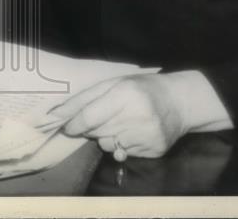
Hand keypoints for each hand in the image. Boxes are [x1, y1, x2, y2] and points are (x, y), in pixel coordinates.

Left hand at [49, 73, 189, 159]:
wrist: (180, 102)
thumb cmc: (142, 88)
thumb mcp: (114, 83)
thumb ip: (85, 98)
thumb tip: (58, 114)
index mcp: (125, 94)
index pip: (90, 116)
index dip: (74, 124)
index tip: (65, 126)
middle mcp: (137, 116)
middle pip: (97, 132)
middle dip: (90, 128)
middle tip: (100, 118)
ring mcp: (147, 136)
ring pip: (108, 145)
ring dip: (106, 137)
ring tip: (120, 123)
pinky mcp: (154, 151)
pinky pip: (124, 153)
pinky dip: (121, 145)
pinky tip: (132, 132)